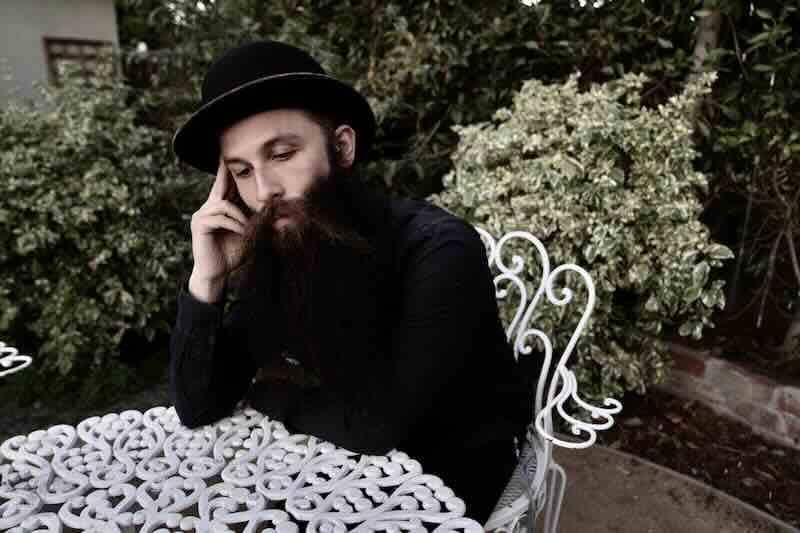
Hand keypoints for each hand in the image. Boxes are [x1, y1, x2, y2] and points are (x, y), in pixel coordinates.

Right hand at [189, 157, 250, 282]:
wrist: (218, 274)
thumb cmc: (234, 255)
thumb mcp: (250, 235)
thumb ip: (258, 223)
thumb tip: (279, 214)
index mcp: (220, 208)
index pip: (225, 186)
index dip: (227, 171)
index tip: (229, 155)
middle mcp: (208, 208)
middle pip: (221, 187)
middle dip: (226, 174)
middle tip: (229, 157)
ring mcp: (202, 216)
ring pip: (224, 204)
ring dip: (240, 215)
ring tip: (249, 227)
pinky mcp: (199, 225)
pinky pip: (220, 217)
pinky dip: (234, 224)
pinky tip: (242, 231)